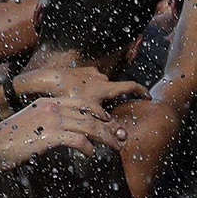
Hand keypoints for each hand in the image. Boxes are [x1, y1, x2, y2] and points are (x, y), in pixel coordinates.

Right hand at [0, 97, 126, 168]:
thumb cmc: (7, 139)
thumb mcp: (28, 123)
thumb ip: (44, 123)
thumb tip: (58, 133)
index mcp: (48, 103)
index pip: (81, 102)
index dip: (98, 111)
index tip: (108, 121)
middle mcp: (52, 108)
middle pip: (90, 114)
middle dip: (109, 126)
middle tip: (121, 136)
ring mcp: (51, 120)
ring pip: (89, 126)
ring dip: (106, 137)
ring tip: (116, 146)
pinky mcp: (50, 135)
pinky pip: (78, 139)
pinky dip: (88, 147)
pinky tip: (90, 154)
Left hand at [14, 65, 147, 107]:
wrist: (48, 79)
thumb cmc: (66, 96)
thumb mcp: (84, 112)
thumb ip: (99, 120)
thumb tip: (111, 126)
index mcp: (105, 87)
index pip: (130, 87)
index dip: (141, 92)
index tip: (148, 96)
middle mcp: (101, 78)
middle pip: (113, 91)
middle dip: (112, 101)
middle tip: (107, 112)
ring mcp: (91, 72)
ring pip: (100, 87)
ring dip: (98, 96)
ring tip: (88, 106)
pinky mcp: (81, 70)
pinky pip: (89, 82)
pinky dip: (88, 89)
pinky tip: (78, 97)